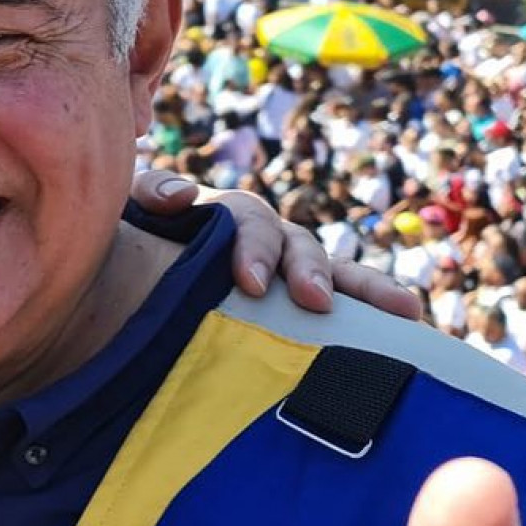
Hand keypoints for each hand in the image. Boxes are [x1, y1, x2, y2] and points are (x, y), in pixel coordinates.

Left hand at [129, 170, 420, 318]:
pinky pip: (342, 312)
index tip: (249, 283)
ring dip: (364, 288)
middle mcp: (261, 243)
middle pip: (296, 246)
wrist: (116, 295)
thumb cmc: (123, 253)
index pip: (247, 220)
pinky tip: (408, 329)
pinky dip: (372, 314)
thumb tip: (183, 196)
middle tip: (312, 299)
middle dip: (309, 270)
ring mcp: (283, 276)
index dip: (253, 246)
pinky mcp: (296, 312)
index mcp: (222, 219)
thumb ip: (149, 196)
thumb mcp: (128, 219)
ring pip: (331, 274)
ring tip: (402, 308)